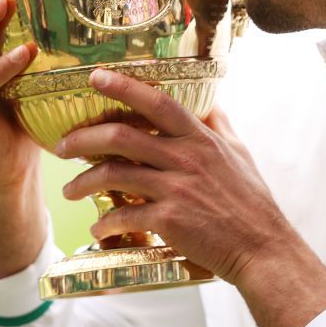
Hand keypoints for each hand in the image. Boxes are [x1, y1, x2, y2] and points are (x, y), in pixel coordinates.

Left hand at [58, 69, 325, 326]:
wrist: (262, 249)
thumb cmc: (252, 203)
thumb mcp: (240, 153)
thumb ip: (220, 126)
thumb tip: (210, 102)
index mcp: (201, 139)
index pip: (158, 101)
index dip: (124, 86)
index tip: (95, 77)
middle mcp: (186, 159)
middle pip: (122, 136)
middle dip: (84, 138)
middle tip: (63, 146)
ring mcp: (176, 189)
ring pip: (114, 174)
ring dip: (83, 181)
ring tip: (70, 190)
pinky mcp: (169, 220)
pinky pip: (124, 215)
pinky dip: (104, 222)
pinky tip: (98, 228)